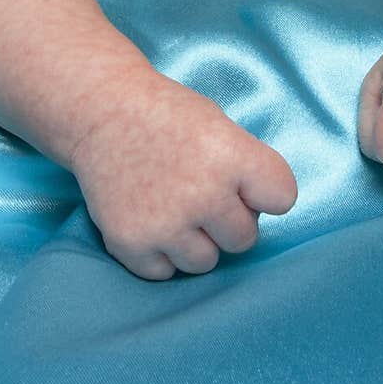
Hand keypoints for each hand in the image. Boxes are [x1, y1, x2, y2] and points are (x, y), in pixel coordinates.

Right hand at [70, 71, 296, 280]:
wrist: (100, 111)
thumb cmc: (166, 115)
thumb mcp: (219, 124)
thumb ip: (245, 168)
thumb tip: (257, 214)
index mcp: (229, 155)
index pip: (282, 198)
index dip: (264, 192)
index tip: (244, 183)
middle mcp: (202, 193)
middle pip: (245, 238)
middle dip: (227, 220)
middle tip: (200, 192)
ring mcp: (165, 223)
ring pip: (206, 262)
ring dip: (194, 241)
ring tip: (173, 206)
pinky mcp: (131, 243)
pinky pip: (166, 272)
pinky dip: (160, 252)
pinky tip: (150, 218)